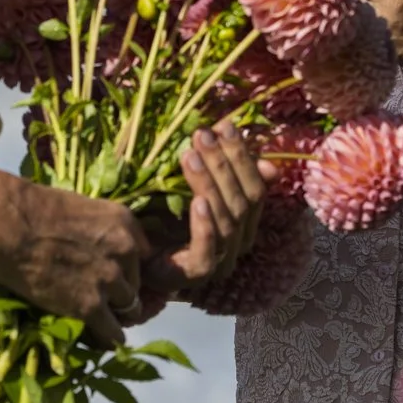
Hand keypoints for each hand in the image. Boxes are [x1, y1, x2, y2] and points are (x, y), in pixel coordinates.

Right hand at [0, 179, 149, 345]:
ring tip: (102, 320)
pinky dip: (109, 337)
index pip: (139, 254)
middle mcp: (125, 251)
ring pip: (129, 307)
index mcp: (124, 223)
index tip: (114, 275)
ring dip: (116, 314)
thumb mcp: (79, 208)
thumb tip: (92, 246)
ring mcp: (109, 280)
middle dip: (120, 290)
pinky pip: (112, 331)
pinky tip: (104, 339)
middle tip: (102, 298)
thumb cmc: (31, 208)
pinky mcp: (90, 306)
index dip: (125, 267)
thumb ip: (96, 229)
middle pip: (134, 281)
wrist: (7, 224)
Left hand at [149, 123, 274, 302]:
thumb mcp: (195, 189)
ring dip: (210, 185)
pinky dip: (205, 226)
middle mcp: (238, 243)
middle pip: (244, 202)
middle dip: (224, 164)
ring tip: (189, 156)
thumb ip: (225, 174)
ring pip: (227, 222)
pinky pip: (208, 253)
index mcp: (245, 221)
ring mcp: (220, 262)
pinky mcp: (196, 276)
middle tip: (203, 135)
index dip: (242, 156)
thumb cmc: (164, 219)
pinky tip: (196, 202)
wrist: (133, 258)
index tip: (224, 125)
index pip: (255, 187)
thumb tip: (269, 164)